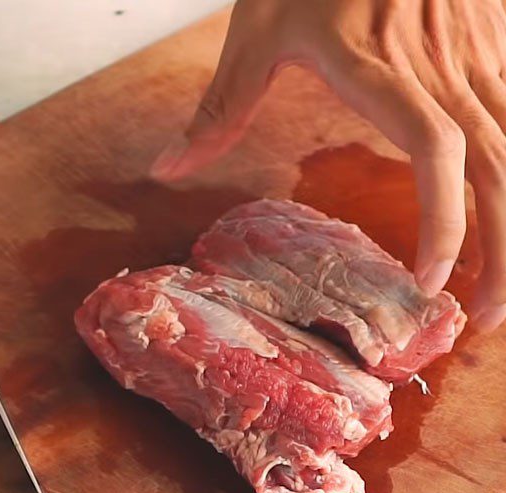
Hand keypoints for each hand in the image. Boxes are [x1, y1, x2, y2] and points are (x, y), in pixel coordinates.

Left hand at [151, 0, 505, 330]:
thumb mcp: (256, 28)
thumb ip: (221, 106)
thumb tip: (168, 170)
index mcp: (378, 65)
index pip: (433, 147)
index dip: (444, 217)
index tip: (430, 279)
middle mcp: (438, 62)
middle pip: (496, 163)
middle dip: (503, 247)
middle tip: (487, 316)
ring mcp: (471, 48)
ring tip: (502, 287)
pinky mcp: (487, 37)